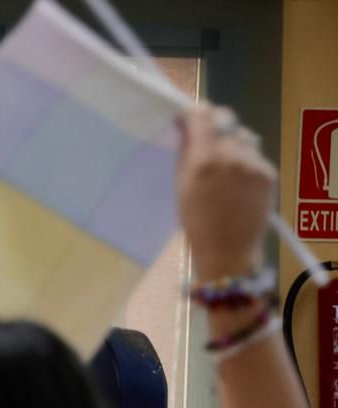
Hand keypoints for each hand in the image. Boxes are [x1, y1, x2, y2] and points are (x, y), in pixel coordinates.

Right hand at [177, 104, 275, 278]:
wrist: (228, 251)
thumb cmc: (195, 223)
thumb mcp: (180, 186)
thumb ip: (185, 153)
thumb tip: (188, 128)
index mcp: (204, 159)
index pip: (202, 114)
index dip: (194, 112)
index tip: (187, 118)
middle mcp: (232, 155)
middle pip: (225, 120)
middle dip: (214, 127)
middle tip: (206, 142)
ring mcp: (254, 163)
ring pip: (242, 137)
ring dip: (232, 144)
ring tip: (225, 168)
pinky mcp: (268, 172)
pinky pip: (254, 155)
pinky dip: (245, 162)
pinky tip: (237, 182)